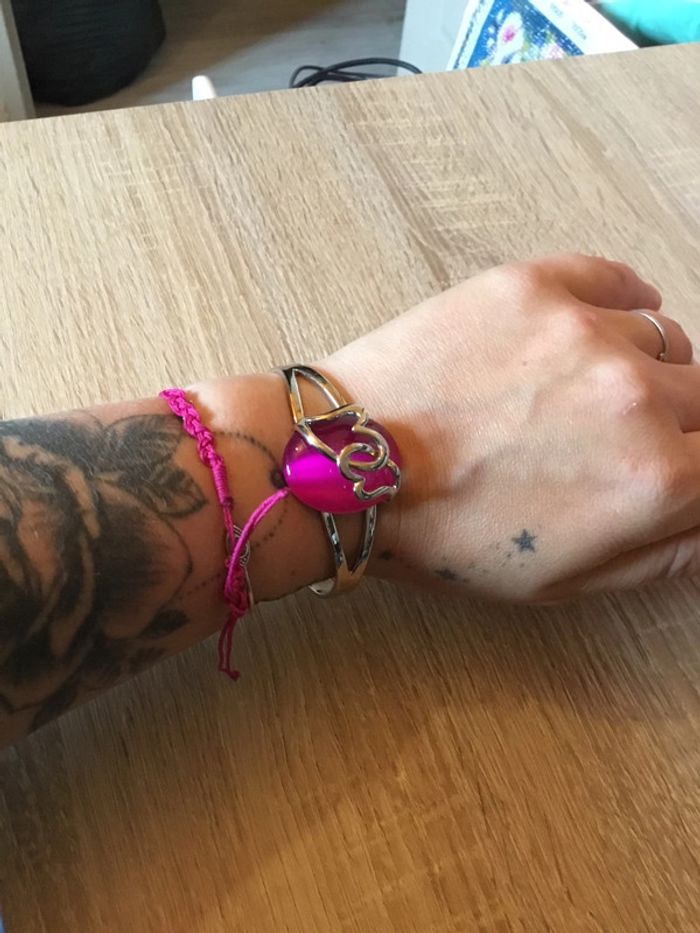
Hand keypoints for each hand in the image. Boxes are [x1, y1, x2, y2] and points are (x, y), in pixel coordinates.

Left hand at [323, 254, 698, 601]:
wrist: (351, 470)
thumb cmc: (446, 536)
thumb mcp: (563, 583)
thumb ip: (665, 554)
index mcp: (655, 480)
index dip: (697, 466)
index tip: (674, 464)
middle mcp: (637, 396)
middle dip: (675, 425)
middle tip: (612, 441)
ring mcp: (586, 331)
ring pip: (663, 340)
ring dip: (642, 369)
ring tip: (581, 394)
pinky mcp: (535, 286)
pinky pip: (616, 280)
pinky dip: (621, 302)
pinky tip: (602, 325)